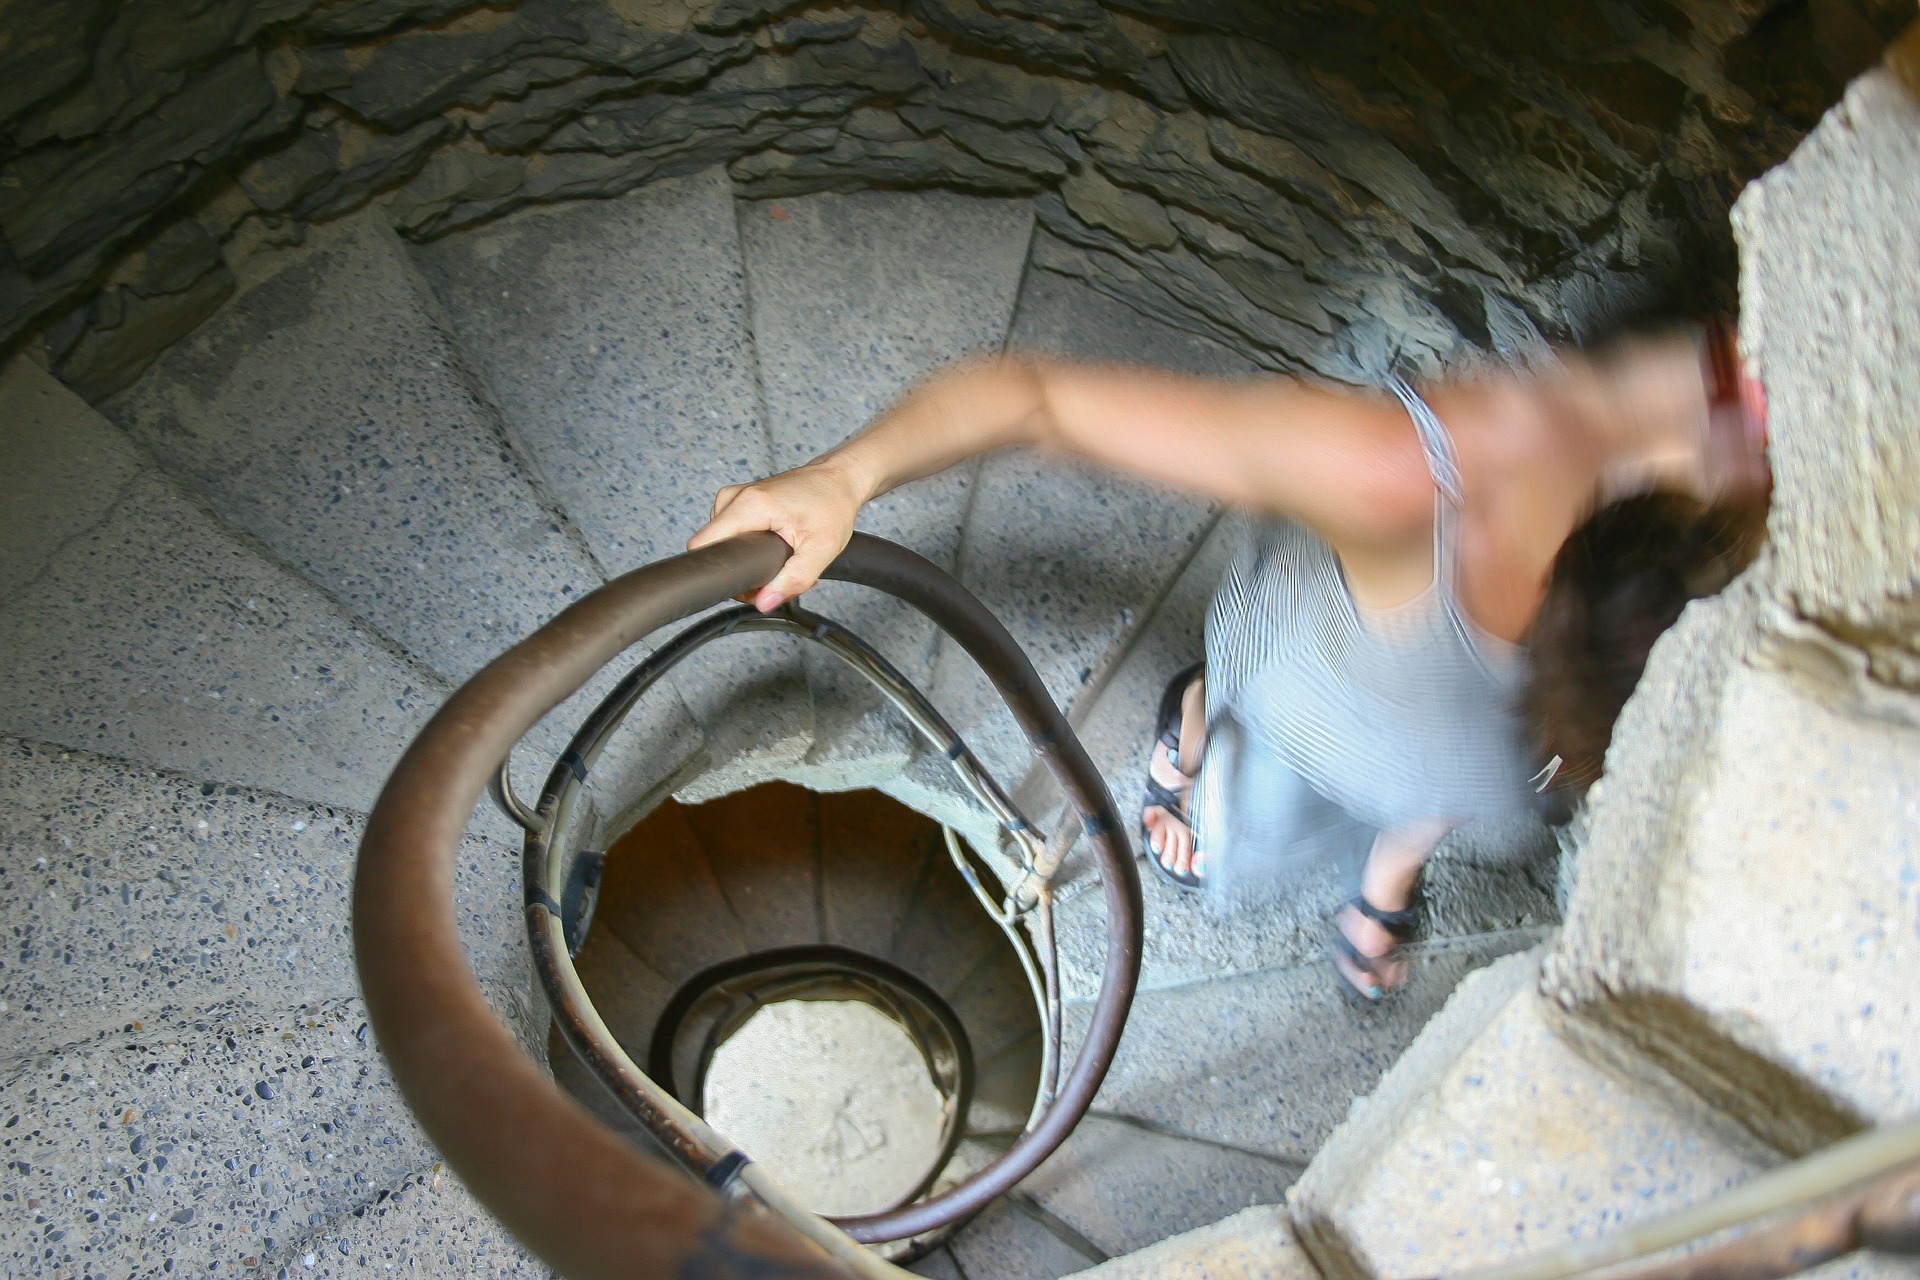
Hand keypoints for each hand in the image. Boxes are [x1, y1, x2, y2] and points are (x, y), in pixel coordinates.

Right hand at [686, 462, 865, 610]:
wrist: (839, 479)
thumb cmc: (833, 505)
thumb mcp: (821, 549)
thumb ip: (793, 580)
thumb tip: (764, 603)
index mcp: (748, 505)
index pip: (703, 546)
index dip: (720, 572)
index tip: (746, 582)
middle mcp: (734, 498)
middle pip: (715, 550)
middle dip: (745, 571)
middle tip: (778, 572)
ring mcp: (735, 498)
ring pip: (724, 545)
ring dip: (750, 561)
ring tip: (781, 558)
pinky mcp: (739, 502)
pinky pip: (732, 534)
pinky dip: (751, 548)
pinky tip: (775, 548)